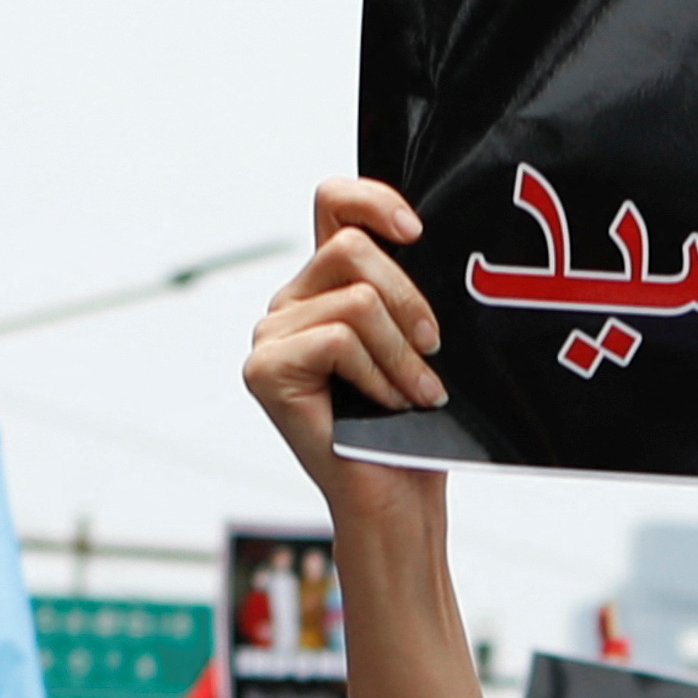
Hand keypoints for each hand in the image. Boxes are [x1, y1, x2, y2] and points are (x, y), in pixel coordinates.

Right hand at [245, 180, 450, 513]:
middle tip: (432, 351)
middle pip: (352, 250)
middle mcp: (291, 303)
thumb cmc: (413, 428)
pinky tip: (384, 406)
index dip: (373, 199)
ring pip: (357, 299)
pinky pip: (339, 338)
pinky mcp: (265, 368)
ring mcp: (272, 334)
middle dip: (410, 302)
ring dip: (401, 353)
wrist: (396, 498)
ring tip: (414, 392)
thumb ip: (407, 286)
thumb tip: (425, 239)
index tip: (416, 233)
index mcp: (326, 285)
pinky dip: (376, 375)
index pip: (335, 202)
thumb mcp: (419, 339)